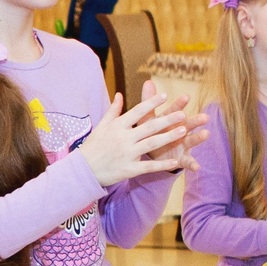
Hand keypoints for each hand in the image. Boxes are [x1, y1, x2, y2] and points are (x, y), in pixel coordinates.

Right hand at [78, 89, 193, 186]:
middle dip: (167, 120)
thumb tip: (120, 94)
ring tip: (184, 131)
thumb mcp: (101, 126)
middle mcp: (123, 139)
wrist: (82, 171)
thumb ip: (113, 110)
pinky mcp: (129, 169)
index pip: (137, 111)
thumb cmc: (92, 147)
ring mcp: (126, 154)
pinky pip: (148, 166)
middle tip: (182, 114)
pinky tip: (175, 161)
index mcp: (117, 126)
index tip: (165, 95)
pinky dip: (162, 165)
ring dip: (169, 137)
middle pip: (148, 127)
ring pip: (151, 144)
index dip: (151, 103)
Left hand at [133, 80, 199, 170]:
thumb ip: (148, 102)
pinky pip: (188, 162)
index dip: (180, 104)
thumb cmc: (150, 132)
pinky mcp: (181, 158)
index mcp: (170, 120)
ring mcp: (182, 145)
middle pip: (188, 124)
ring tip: (206, 134)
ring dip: (198, 138)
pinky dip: (192, 164)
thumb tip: (148, 81)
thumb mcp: (146, 118)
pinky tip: (197, 168)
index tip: (186, 97)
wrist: (150, 153)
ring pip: (192, 140)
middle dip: (196, 121)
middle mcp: (179, 131)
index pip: (175, 110)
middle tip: (205, 117)